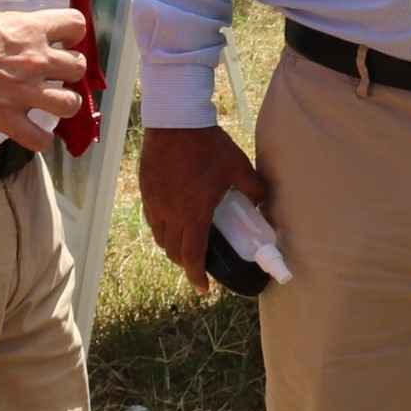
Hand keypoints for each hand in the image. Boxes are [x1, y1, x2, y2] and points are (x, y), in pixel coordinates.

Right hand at [0, 7, 87, 148]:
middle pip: (78, 67)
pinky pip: (39, 139)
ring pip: (70, 103)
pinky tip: (33, 133)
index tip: (64, 37)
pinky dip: (40, 139)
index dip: (73, 31)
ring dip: (64, 103)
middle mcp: (36, 60)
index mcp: (29, 29)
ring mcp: (25, 92)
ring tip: (52, 102)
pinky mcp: (8, 119)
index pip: (75, 24)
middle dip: (70, 70)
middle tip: (56, 72)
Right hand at [140, 123, 261, 288]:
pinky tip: (172, 217)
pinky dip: (161, 227)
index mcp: (193, 215)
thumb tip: (264, 201)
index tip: (204, 288)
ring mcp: (155, 202)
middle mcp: (170, 214)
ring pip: (160, 236)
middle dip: (186, 263)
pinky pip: (152, 218)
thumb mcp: (238, 167)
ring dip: (172, 246)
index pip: (192, 257)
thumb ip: (254, 188)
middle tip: (199, 263)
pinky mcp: (146, 190)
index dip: (197, 277)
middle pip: (173, 251)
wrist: (175, 121)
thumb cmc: (207, 145)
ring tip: (185, 242)